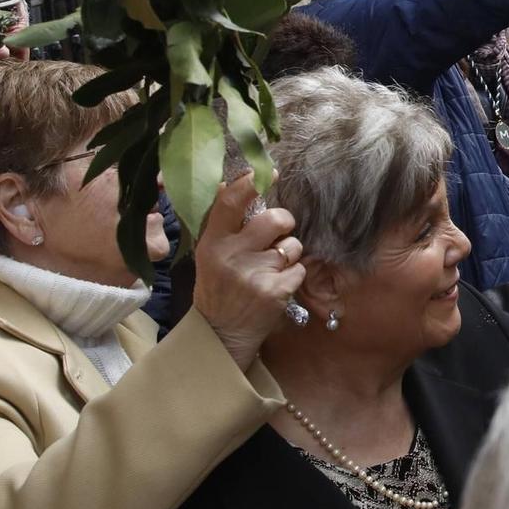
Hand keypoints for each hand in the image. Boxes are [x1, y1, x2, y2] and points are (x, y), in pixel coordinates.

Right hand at [192, 174, 307, 371]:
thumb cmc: (218, 288)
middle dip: (284, 222)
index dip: (250, 183)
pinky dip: (293, 276)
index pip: (231, 203)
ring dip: (288, 254)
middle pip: (275, 219)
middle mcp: (233, 256)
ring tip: (271, 269)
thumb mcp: (209, 255)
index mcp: (213, 243)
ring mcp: (256, 274)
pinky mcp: (276, 291)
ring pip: (292, 245)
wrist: (221, 334)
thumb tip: (230, 181)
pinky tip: (275, 286)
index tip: (266, 173)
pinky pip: (299, 269)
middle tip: (277, 234)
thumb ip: (222, 224)